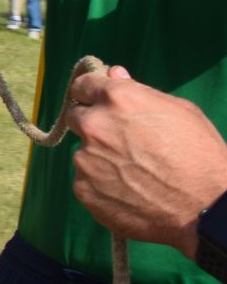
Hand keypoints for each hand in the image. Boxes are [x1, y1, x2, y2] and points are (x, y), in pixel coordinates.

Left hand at [63, 65, 226, 256]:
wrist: (206, 209)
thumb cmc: (200, 156)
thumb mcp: (180, 112)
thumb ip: (139, 91)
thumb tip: (114, 74)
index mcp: (117, 99)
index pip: (83, 85)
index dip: (90, 94)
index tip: (96, 101)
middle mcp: (95, 125)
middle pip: (77, 117)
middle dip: (94, 125)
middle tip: (122, 142)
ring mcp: (85, 159)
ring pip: (84, 153)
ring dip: (100, 158)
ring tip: (136, 174)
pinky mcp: (83, 189)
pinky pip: (86, 181)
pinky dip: (102, 185)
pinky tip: (130, 192)